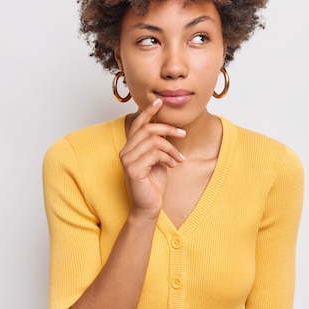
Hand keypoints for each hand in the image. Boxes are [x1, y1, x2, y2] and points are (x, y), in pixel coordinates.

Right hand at [119, 98, 185, 220]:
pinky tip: (173, 166)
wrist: (149, 207)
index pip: (138, 124)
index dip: (148, 111)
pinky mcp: (133, 169)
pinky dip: (168, 158)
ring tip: (179, 158)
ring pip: (153, 141)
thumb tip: (169, 128)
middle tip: (182, 134)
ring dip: (171, 148)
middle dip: (168, 129)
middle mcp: (125, 151)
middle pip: (147, 129)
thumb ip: (159, 144)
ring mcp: (127, 160)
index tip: (159, 101)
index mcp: (130, 147)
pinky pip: (154, 154)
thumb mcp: (159, 159)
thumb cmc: (153, 184)